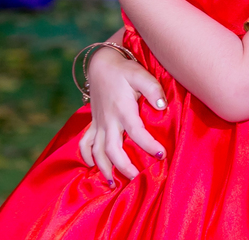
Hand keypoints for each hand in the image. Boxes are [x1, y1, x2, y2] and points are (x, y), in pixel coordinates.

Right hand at [78, 47, 167, 184]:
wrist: (102, 63)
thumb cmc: (124, 70)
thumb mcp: (140, 74)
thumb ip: (153, 89)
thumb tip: (163, 106)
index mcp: (122, 110)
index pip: (137, 133)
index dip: (149, 145)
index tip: (161, 155)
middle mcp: (108, 120)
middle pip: (112, 150)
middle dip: (124, 167)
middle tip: (136, 178)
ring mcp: (99, 123)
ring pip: (97, 151)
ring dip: (104, 168)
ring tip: (112, 183)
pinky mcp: (93, 123)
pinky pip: (85, 143)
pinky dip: (87, 156)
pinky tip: (92, 166)